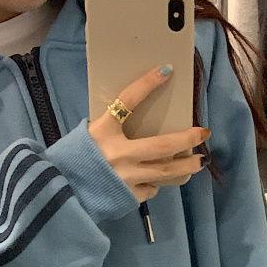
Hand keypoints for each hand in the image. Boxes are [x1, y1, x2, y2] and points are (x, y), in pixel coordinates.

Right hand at [88, 64, 210, 202]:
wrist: (62, 192)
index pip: (127, 101)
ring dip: (186, 166)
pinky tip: (159, 180)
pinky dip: (157, 182)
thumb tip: (134, 118)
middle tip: (203, 133)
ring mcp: (127, 178)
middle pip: (163, 146)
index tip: (166, 70)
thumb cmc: (75, 159)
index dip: (147, 84)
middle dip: (187, 139)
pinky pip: (152, 187)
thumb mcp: (89, 135)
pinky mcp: (130, 196)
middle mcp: (119, 155)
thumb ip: (112, 129)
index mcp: (104, 132)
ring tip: (200, 161)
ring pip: (166, 171)